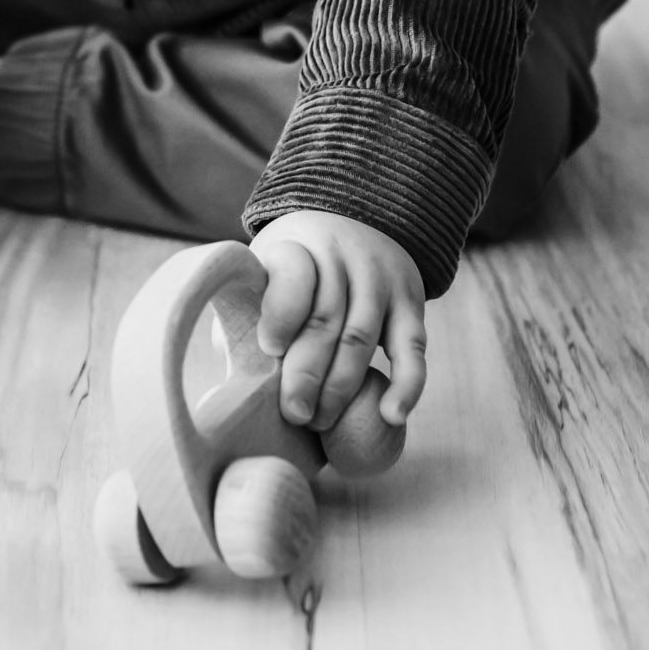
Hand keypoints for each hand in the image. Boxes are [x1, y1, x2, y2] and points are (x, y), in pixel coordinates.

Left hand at [250, 209, 426, 431]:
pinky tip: (392, 415)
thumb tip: (236, 382)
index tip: (271, 348)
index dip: (281, 313)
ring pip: (361, 337)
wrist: (354, 226)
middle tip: (294, 413)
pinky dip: (406, 384)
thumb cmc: (294, 273)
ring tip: (321, 422)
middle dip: (307, 372)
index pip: (292, 275)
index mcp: (296, 246)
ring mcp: (379, 278)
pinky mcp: (411, 302)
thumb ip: (247, 318)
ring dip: (342, 387)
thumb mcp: (264, 275)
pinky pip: (412, 347)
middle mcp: (340, 255)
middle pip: (325, 317)